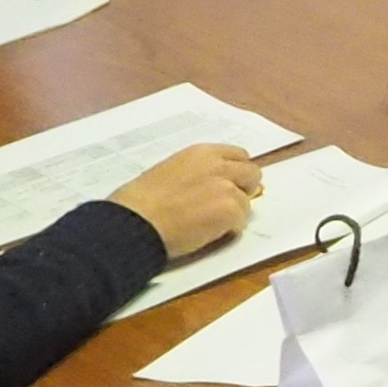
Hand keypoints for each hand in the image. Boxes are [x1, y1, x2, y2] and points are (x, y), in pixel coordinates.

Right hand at [110, 142, 264, 260]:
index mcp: (201, 153)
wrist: (135, 221)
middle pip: (253, 173)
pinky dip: (229, 230)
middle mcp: (218, 165)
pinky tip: (207, 233)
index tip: (229, 184)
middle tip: (225, 205)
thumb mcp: (170, 171)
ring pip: (247, 202)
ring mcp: (227, 187)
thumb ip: (196, 173)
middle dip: (243, 189)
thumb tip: (210, 185)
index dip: (236, 172)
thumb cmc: (140, 201)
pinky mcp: (230, 210)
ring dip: (233, 214)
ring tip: (206, 223)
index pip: (239, 155)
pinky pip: (242, 222)